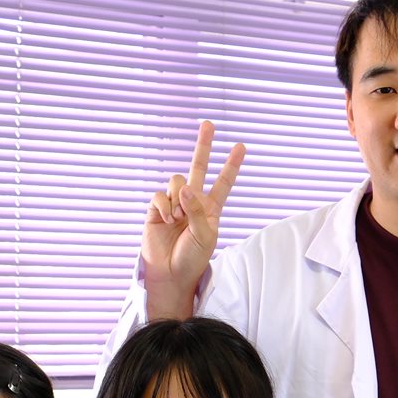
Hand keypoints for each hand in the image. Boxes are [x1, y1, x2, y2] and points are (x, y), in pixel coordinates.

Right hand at [141, 120, 244, 319]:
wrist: (171, 273)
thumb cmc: (192, 258)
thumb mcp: (204, 234)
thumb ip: (197, 209)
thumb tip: (184, 187)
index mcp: (211, 208)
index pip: (224, 182)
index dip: (231, 165)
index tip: (241, 146)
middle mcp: (193, 201)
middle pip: (199, 167)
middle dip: (204, 146)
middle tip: (208, 124)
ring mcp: (174, 203)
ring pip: (177, 181)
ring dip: (178, 198)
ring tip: (177, 218)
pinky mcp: (156, 208)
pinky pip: (160, 195)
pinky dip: (164, 206)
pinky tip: (166, 220)